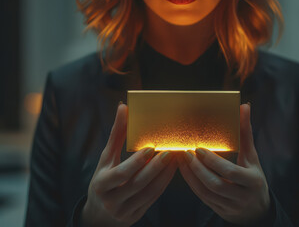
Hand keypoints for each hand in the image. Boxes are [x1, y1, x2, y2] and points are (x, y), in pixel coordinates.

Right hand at [82, 103, 177, 226]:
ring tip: (174, 159)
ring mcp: (124, 211)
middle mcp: (111, 200)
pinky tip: (172, 170)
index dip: (136, 161)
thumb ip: (116, 134)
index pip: (121, 173)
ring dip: (164, 175)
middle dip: (156, 167)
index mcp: (101, 183)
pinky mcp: (135, 216)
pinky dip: (163, 183)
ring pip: (149, 192)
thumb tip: (123, 107)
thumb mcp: (106, 158)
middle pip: (138, 183)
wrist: (99, 214)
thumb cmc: (103, 179)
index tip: (151, 148)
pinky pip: (153, 198)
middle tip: (169, 152)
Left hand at [178, 103, 270, 225]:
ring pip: (205, 193)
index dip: (213, 161)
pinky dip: (191, 183)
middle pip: (215, 184)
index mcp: (252, 181)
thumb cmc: (253, 176)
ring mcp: (230, 207)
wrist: (257, 209)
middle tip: (185, 153)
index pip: (230, 172)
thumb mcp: (252, 156)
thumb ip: (246, 133)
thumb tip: (244, 107)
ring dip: (191, 175)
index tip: (199, 148)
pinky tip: (184, 170)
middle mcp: (242, 196)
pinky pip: (202, 197)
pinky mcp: (219, 210)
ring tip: (181, 159)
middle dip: (198, 168)